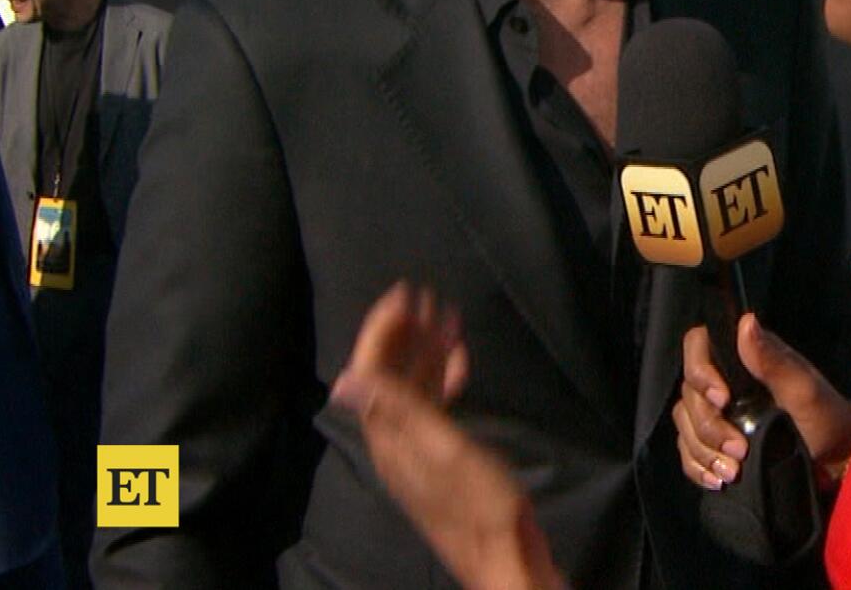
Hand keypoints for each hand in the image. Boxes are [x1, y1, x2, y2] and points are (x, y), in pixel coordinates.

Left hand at [331, 284, 564, 589]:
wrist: (507, 557)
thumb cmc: (482, 505)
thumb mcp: (443, 451)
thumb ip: (399, 411)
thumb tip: (343, 380)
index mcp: (390, 438)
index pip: (370, 373)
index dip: (383, 330)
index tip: (405, 294)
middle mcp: (395, 442)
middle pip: (388, 378)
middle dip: (403, 334)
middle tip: (426, 296)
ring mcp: (417, 451)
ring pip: (412, 389)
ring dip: (426, 351)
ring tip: (447, 318)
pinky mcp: (441, 458)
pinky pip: (432, 406)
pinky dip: (443, 378)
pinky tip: (460, 363)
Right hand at [673, 312, 850, 490]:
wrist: (835, 461)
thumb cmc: (824, 417)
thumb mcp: (803, 388)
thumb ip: (772, 359)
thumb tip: (746, 321)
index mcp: (744, 358)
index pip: (698, 347)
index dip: (700, 371)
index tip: (723, 399)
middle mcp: (724, 381)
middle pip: (689, 394)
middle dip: (708, 426)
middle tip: (738, 449)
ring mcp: (718, 414)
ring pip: (685, 425)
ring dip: (704, 451)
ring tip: (733, 471)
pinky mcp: (716, 445)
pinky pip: (689, 453)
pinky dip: (698, 467)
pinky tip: (717, 480)